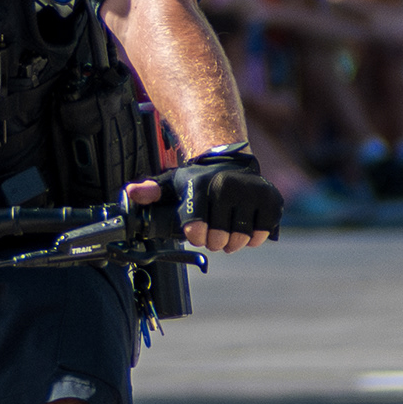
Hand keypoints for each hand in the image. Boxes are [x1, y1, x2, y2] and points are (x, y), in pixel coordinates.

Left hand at [132, 147, 281, 252]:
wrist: (231, 161)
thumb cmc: (198, 180)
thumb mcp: (171, 183)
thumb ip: (150, 191)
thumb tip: (131, 194)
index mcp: (201, 186)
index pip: (196, 228)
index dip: (195, 236)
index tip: (195, 232)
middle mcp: (227, 187)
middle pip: (219, 239)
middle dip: (213, 241)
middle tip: (212, 232)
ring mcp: (252, 193)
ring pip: (240, 239)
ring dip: (232, 242)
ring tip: (227, 231)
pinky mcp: (271, 199)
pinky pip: (261, 234)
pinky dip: (252, 237)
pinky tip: (244, 225)